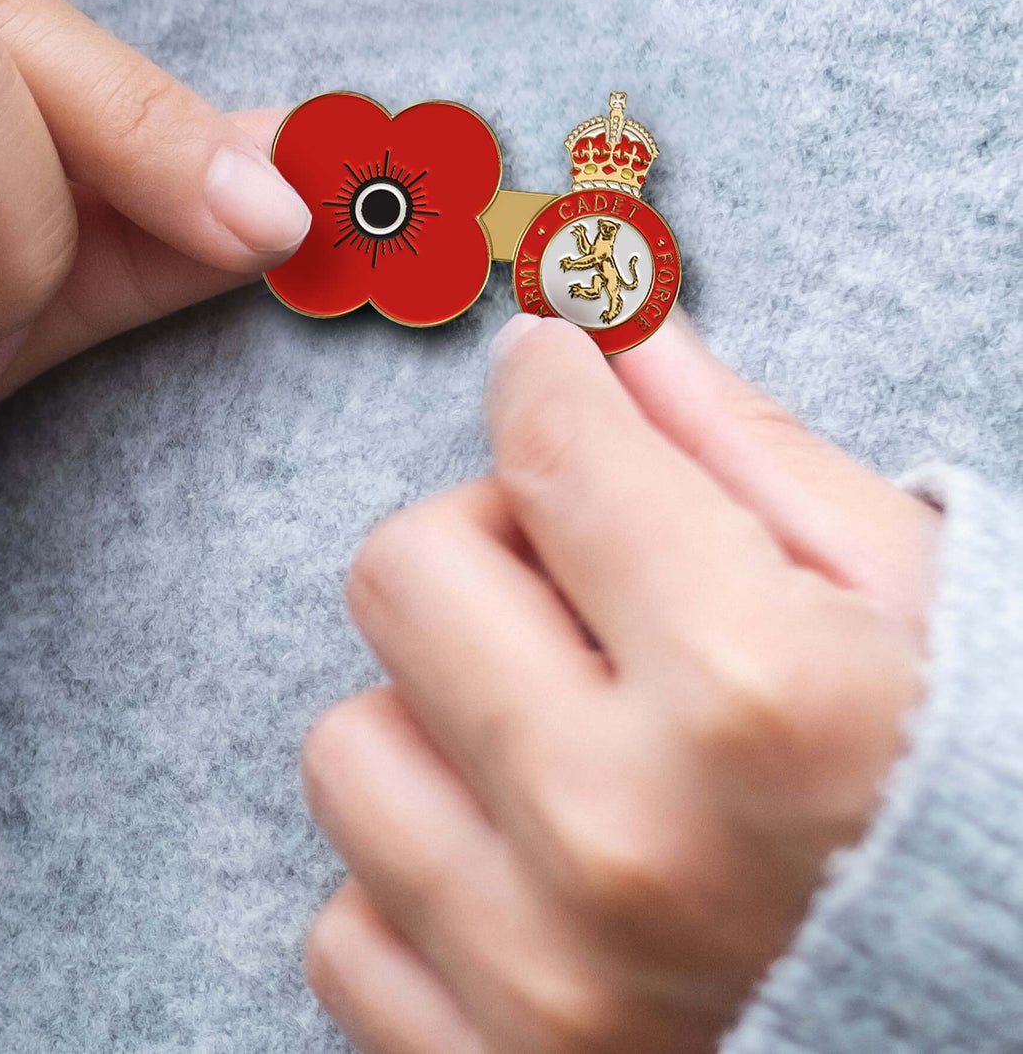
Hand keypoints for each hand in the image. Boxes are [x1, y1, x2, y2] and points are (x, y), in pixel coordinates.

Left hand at [302, 310, 937, 1053]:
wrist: (1000, 1042)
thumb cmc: (982, 806)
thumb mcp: (917, 599)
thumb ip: (746, 446)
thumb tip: (616, 323)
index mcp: (752, 690)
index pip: (552, 448)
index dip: (548, 374)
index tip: (551, 366)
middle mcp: (619, 836)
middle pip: (403, 571)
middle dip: (487, 539)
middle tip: (576, 577)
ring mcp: (540, 981)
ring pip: (350, 745)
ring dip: (443, 716)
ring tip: (564, 738)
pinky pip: (347, 925)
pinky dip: (427, 879)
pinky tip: (535, 870)